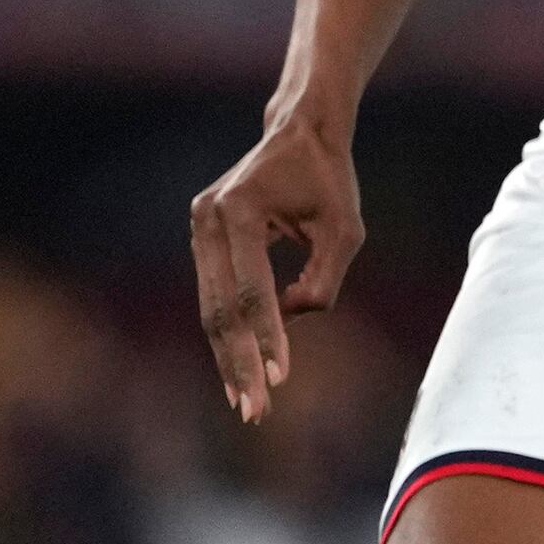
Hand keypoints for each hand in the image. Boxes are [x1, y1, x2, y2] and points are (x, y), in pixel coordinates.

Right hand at [188, 108, 362, 422]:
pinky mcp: (202, 237)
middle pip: (221, 306)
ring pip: (211, 307)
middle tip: (255, 410)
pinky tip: (239, 370)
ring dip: (228, 356)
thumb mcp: (345, 228)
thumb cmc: (330, 180)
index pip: (252, 289)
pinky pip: (215, 295)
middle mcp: (209, 218)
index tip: (280, 378)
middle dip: (239, 361)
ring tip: (245, 401)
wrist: (298, 133)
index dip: (266, 337)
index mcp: (240, 211)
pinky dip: (228, 333)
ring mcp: (199, 227)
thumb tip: (294, 317)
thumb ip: (324, 276)